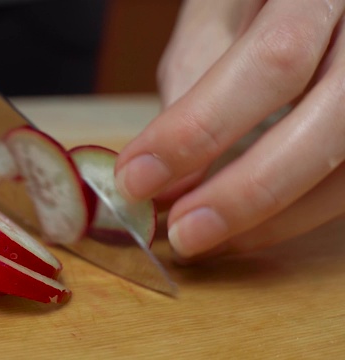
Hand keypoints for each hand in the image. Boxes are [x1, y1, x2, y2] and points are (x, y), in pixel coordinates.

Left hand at [115, 0, 344, 260]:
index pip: (273, 60)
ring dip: (272, 218)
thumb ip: (194, 84)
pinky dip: (295, 214)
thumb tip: (165, 175)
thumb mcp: (217, 15)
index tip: (137, 177)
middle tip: (182, 234)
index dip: (201, 127)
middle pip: (328, 125)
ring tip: (205, 237)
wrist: (312, 1)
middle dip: (245, 193)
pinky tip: (248, 226)